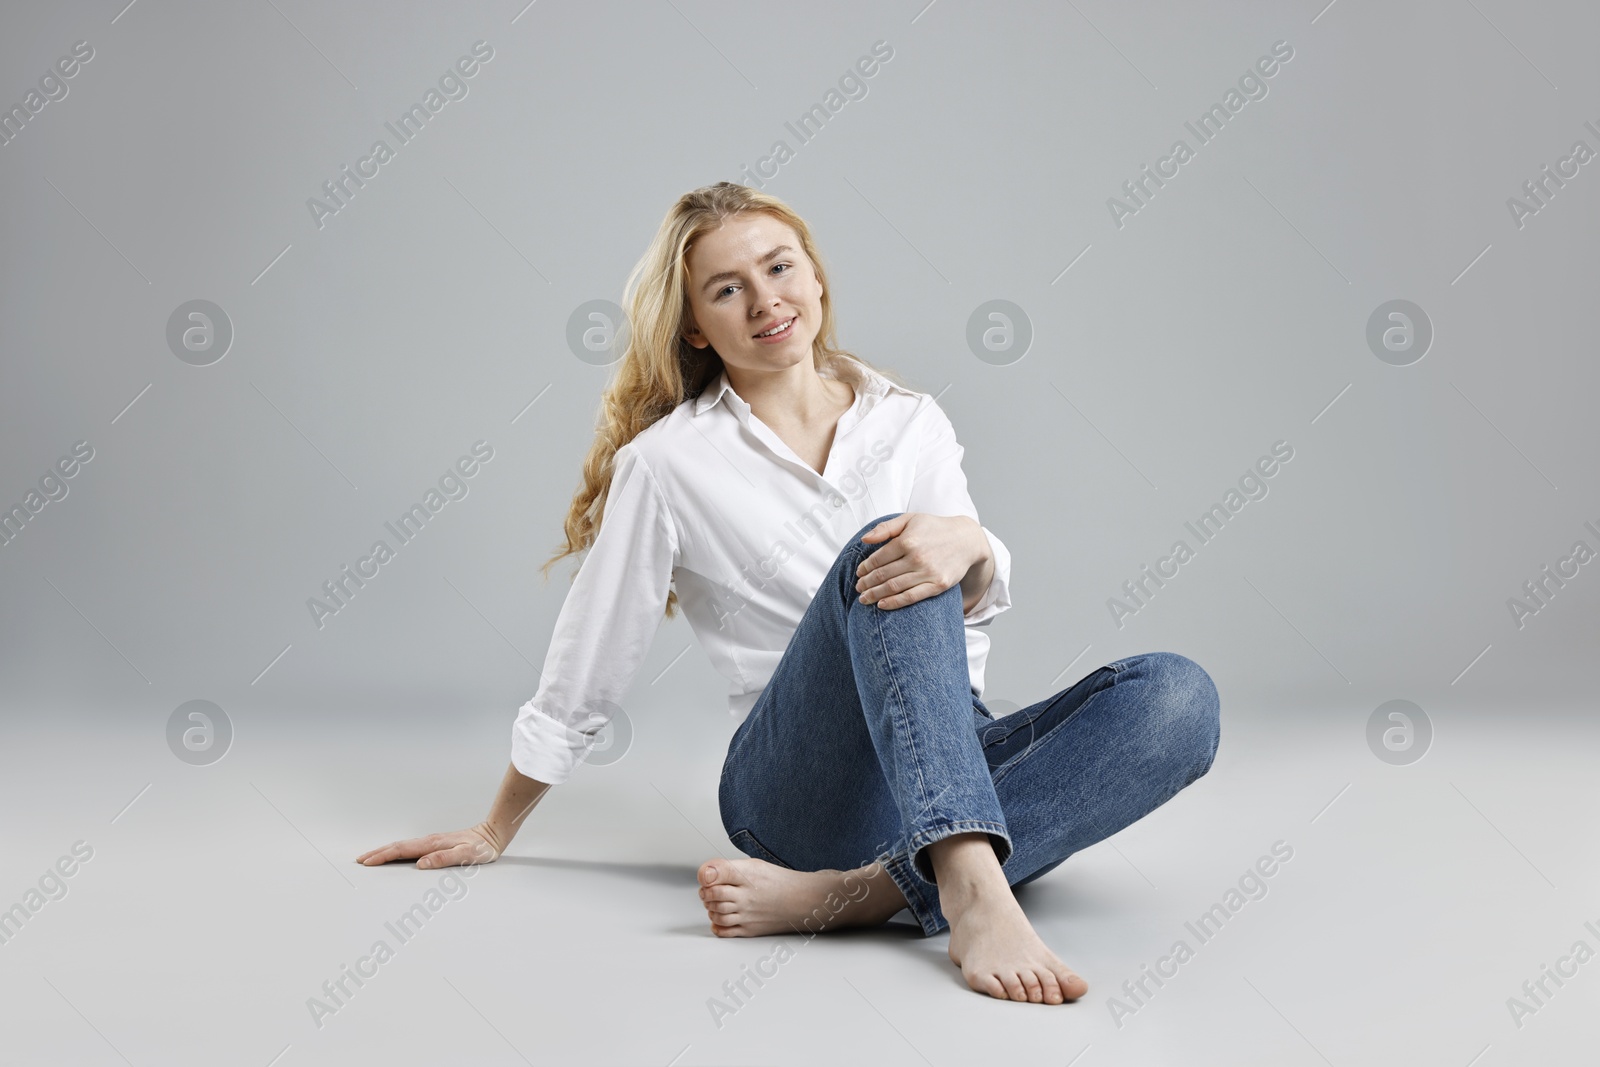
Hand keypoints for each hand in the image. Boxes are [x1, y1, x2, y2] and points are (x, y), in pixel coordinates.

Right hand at [356, 822, 501, 869]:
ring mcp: (431, 842)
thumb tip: (421, 864)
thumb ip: (444, 859)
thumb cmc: (481, 847)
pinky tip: (395, 856)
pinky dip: (397, 851)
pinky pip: (410, 848)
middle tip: (361, 860)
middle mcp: (429, 841)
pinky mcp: (435, 845)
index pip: (401, 850)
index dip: (383, 856)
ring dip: (385, 851)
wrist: (492, 835)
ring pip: (402, 846)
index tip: (367, 861)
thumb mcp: (466, 855)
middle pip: (397, 846)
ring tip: (371, 857)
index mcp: (432, 844)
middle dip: (378, 853)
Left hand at [855, 513, 986, 610]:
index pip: (878, 558)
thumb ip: (886, 528)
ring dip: (876, 595)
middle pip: (883, 575)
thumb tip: (864, 540)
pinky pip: (912, 597)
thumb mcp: (910, 519)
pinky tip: (882, 605)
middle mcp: (917, 557)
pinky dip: (894, 603)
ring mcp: (928, 572)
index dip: (865, 568)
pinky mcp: (938, 585)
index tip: (859, 573)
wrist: (966, 539)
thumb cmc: (935, 528)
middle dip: (867, 583)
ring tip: (864, 599)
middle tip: (859, 588)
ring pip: (894, 587)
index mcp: (908, 540)